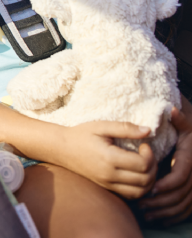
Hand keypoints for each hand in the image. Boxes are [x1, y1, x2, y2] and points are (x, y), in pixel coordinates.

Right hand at [59, 121, 156, 198]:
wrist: (60, 148)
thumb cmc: (80, 135)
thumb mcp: (101, 126)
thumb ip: (125, 128)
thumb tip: (148, 131)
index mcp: (109, 158)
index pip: (143, 164)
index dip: (150, 155)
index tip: (143, 145)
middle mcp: (109, 175)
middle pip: (145, 180)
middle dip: (153, 167)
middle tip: (146, 155)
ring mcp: (107, 184)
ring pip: (140, 192)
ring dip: (149, 180)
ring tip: (144, 166)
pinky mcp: (106, 188)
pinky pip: (131, 195)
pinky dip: (140, 188)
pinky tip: (136, 174)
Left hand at [139, 107, 191, 225]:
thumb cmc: (188, 134)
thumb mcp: (186, 126)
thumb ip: (179, 120)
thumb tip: (171, 109)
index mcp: (191, 160)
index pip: (180, 176)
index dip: (166, 184)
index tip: (150, 188)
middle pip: (180, 194)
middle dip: (161, 202)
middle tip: (141, 205)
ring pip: (183, 205)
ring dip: (165, 212)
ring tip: (145, 213)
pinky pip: (186, 211)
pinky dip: (173, 217)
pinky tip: (158, 219)